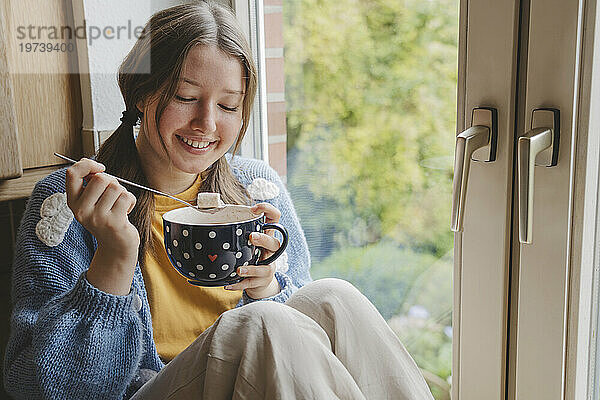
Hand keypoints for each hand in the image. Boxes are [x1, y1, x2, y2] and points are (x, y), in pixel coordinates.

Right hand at [65, 158, 138, 294]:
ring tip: (119, 205)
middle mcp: (82, 210)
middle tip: (113, 194)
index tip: (100, 168)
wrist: (116, 245)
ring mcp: (98, 218)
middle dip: (112, 181)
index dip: (86, 164)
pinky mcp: (114, 222)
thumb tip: (95, 165)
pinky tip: (126, 211)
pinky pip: (126, 197)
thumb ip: (91, 183)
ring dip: (123, 192)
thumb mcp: (93, 201)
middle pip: (100, 178)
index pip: (72, 174)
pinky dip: (131, 200)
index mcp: (73, 202)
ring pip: (116, 187)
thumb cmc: (107, 218)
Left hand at [225, 202, 281, 298]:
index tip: (254, 208)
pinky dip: (239, 284)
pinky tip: (227, 285)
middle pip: (274, 243)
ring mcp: (268, 267)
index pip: (274, 218)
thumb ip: (235, 230)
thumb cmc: (250, 255)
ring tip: (239, 270)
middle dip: (263, 239)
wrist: (260, 281)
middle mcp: (271, 251)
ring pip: (266, 267)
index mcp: (267, 236)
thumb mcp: (247, 241)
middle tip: (251, 237)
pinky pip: (251, 284)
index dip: (268, 210)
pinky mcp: (262, 281)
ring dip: (252, 268)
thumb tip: (207, 212)